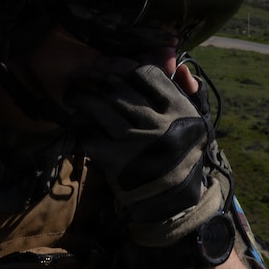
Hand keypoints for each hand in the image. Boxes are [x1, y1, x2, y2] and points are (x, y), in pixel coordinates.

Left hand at [66, 64, 214, 225]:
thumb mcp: (196, 123)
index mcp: (180, 111)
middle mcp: (158, 124)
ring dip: (80, 98)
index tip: (115, 72)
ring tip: (72, 95)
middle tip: (80, 76)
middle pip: (117, 88)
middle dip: (94, 79)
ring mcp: (134, 143)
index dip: (127, 70)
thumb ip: (190, 93)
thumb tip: (179, 67)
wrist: (172, 201)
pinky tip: (77, 121)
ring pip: (98, 107)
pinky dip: (79, 124)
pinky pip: (88, 132)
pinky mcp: (114, 161)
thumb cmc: (183, 155)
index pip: (147, 74)